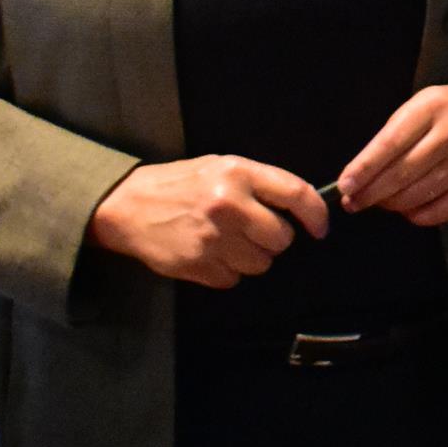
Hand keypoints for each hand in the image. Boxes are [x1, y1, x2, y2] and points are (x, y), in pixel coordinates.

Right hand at [88, 156, 328, 288]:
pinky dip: (227, 271)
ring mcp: (213, 238)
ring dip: (251, 257)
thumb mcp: (220, 167)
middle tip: (253, 231)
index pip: (296, 194)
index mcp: (238, 173)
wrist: (126, 206)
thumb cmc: (181, 184)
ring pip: (261, 263)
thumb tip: (302, 208)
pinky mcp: (198, 266)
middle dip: (273, 239)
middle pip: (281, 238)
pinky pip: (234, 279)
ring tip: (228, 242)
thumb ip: (260, 184)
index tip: (320, 229)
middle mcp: (228, 204)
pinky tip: (210, 254)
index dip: (316, 215)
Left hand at [333, 85, 447, 227]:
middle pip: (403, 173)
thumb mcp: (418, 108)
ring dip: (392, 204)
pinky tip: (407, 210)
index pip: (391, 143)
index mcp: (431, 108)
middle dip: (372, 193)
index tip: (345, 186)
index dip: (365, 168)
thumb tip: (359, 176)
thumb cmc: (446, 111)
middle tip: (353, 202)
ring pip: (419, 195)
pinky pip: (441, 211)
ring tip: (378, 203)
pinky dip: (417, 216)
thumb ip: (391, 137)